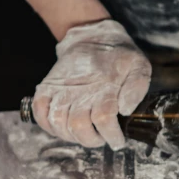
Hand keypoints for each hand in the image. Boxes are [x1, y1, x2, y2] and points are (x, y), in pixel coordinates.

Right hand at [33, 19, 151, 148]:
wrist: (90, 37)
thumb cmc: (118, 56)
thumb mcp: (139, 66)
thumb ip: (137, 88)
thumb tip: (125, 110)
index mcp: (104, 87)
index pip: (104, 119)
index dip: (111, 136)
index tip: (117, 141)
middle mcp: (80, 90)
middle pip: (78, 125)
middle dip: (91, 140)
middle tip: (101, 138)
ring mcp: (60, 89)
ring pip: (58, 122)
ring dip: (71, 136)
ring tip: (84, 134)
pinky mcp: (47, 88)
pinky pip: (39, 112)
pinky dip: (48, 125)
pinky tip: (62, 127)